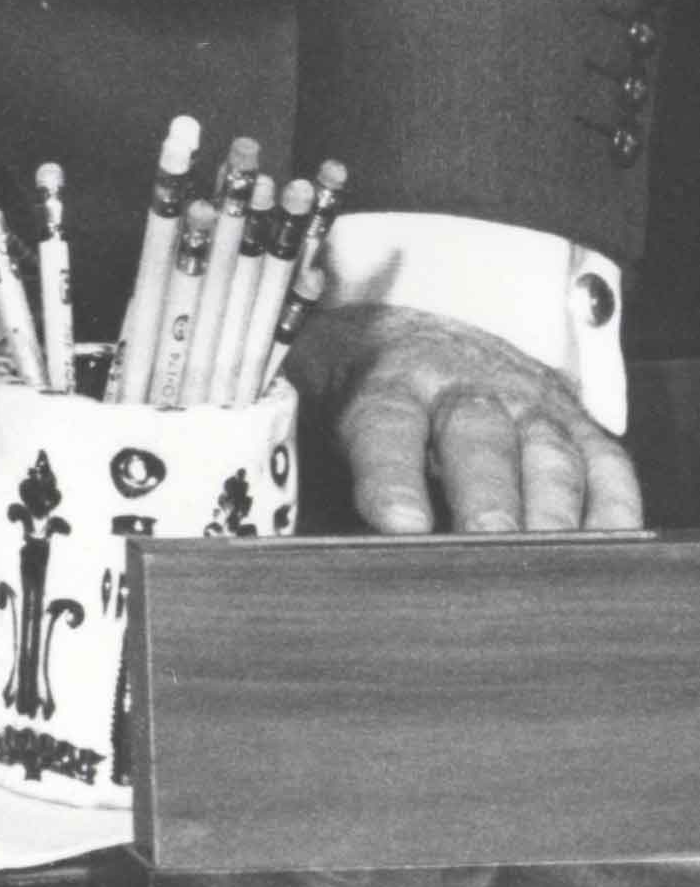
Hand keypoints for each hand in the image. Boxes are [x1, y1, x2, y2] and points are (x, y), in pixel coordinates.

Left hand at [301, 300, 646, 534]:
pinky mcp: (576, 424)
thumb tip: (274, 512)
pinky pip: (606, 464)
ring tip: (550, 567)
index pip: (384, 426)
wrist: (429, 320)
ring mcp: (527, 404)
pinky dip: (612, 507)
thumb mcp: (315, 395)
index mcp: (385, 383)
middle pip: (477, 441)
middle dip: (486, 499)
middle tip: (489, 549)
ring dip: (551, 512)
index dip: (391, 475)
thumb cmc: (364, 384)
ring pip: (546, 454)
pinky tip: (607, 548)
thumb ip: (303, 446)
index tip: (398, 524)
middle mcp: (462, 390)